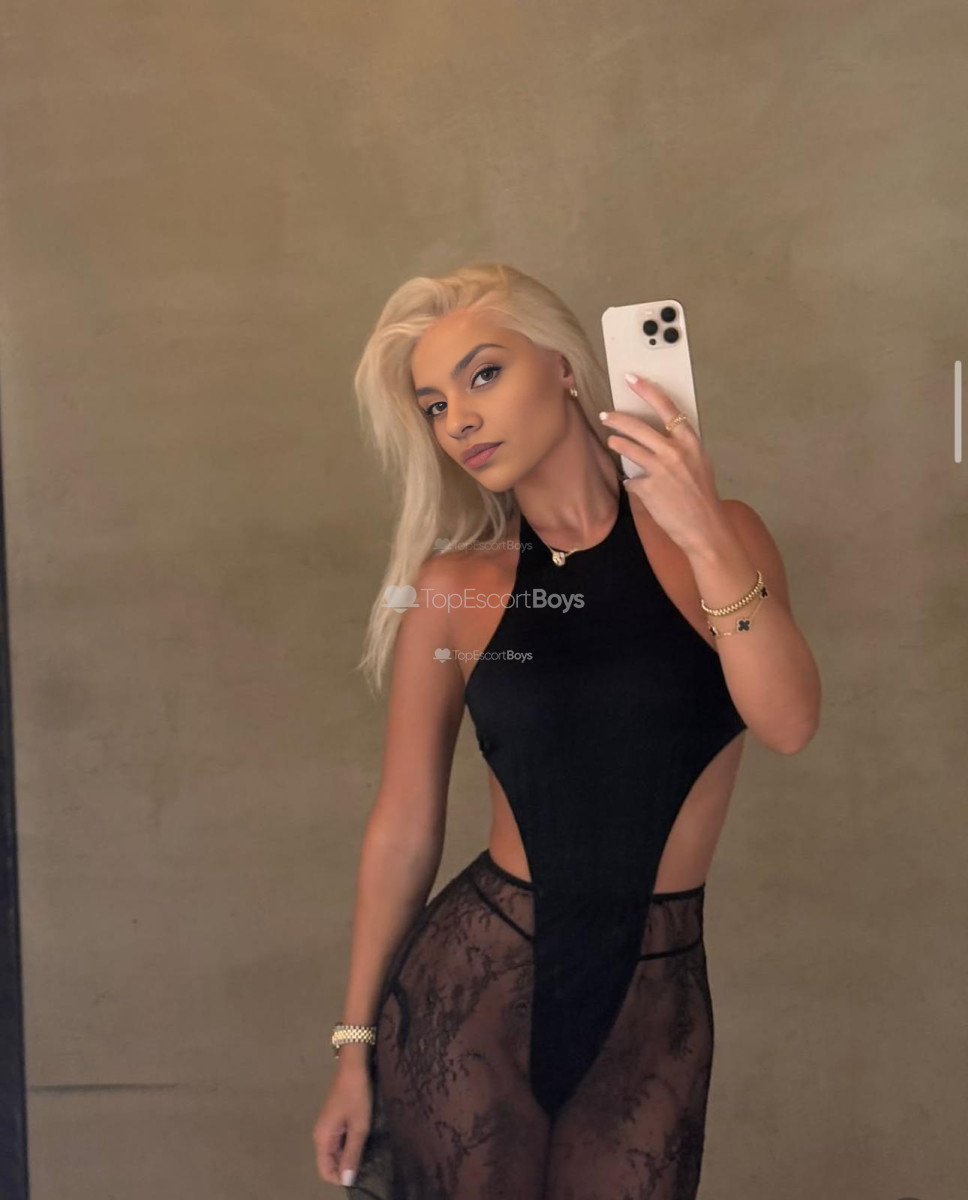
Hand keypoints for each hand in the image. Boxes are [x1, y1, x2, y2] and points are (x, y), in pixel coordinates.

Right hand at [312, 1062, 372, 1187]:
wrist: (354, 1067)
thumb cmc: (356, 1096)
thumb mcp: (359, 1127)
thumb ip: (352, 1154)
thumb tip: (347, 1181)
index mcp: (322, 1138)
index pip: (325, 1171)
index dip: (341, 1177)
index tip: (360, 1173)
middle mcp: (320, 1135)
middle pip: (330, 1163)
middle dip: (346, 1167)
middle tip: (368, 1163)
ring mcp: (327, 1127)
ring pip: (335, 1152)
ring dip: (349, 1155)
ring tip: (368, 1153)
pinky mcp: (334, 1120)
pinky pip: (339, 1141)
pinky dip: (349, 1144)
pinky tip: (363, 1140)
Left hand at [600, 374, 726, 555]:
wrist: (705, 528)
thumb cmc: (702, 497)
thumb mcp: (699, 464)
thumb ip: (681, 448)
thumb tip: (661, 437)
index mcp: (691, 442)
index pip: (667, 408)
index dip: (648, 391)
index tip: (632, 379)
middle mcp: (675, 451)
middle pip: (638, 426)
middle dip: (618, 418)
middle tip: (606, 415)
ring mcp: (660, 469)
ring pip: (629, 448)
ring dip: (617, 443)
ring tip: (612, 442)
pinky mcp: (648, 488)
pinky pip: (632, 479)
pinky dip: (634, 483)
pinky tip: (640, 489)